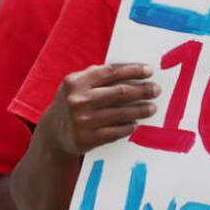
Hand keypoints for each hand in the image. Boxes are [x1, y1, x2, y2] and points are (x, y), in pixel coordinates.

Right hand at [43, 63, 160, 155]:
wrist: (53, 133)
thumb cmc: (72, 103)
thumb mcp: (77, 86)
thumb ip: (97, 77)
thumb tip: (132, 71)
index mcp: (76, 82)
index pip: (110, 72)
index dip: (132, 70)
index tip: (149, 70)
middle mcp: (78, 100)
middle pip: (119, 92)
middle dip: (142, 90)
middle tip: (156, 90)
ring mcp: (81, 121)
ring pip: (120, 114)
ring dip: (140, 110)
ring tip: (152, 108)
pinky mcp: (86, 139)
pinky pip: (115, 132)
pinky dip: (128, 127)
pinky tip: (136, 123)